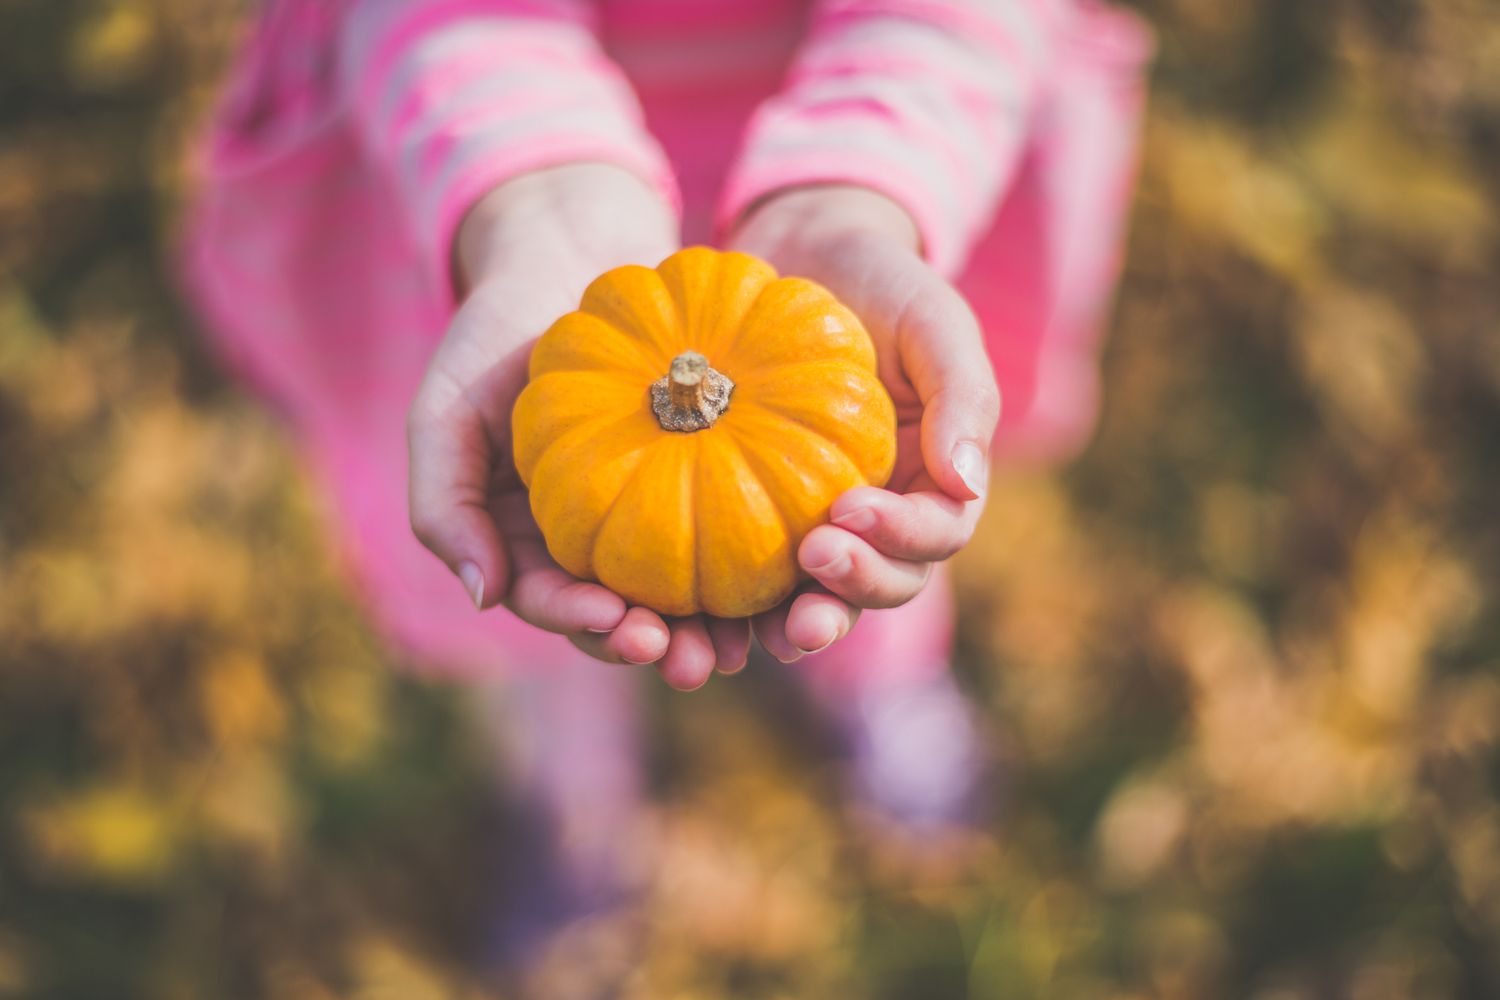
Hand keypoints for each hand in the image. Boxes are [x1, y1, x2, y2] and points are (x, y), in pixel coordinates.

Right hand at [408, 163, 750, 688]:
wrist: (567, 259)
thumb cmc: (492, 335)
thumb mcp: (445, 411)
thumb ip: (443, 504)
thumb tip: (483, 596)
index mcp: (523, 540)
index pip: (549, 599)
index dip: (584, 621)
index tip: (622, 622)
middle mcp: (588, 540)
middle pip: (621, 614)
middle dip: (655, 646)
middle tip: (692, 660)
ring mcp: (647, 512)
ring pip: (680, 589)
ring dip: (709, 627)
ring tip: (743, 644)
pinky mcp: (704, 477)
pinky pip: (729, 526)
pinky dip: (751, 559)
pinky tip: (786, 573)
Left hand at [728, 185, 999, 659]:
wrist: (803, 256)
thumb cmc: (879, 284)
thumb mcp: (934, 322)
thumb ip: (963, 396)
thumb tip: (968, 484)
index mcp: (936, 480)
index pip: (935, 534)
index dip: (900, 536)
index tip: (848, 509)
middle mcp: (883, 516)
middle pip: (885, 582)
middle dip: (854, 590)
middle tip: (812, 562)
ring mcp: (822, 524)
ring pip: (823, 597)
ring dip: (802, 623)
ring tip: (773, 631)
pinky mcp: (759, 523)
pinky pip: (754, 576)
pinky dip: (738, 605)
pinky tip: (706, 614)